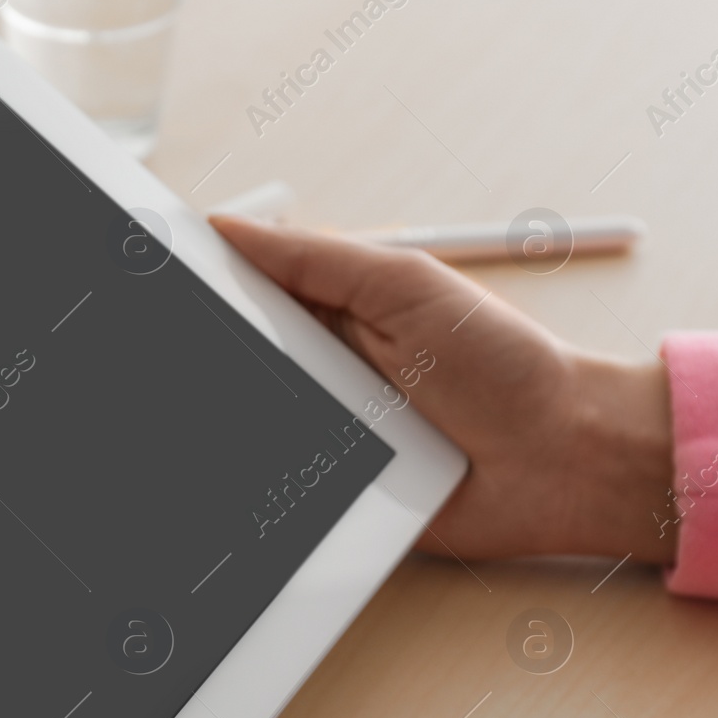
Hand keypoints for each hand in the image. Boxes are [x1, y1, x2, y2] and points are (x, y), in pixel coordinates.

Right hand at [208, 214, 675, 562]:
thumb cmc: (505, 364)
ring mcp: (325, 430)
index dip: (202, 285)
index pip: (246, 291)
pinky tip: (258, 464)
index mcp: (334, 310)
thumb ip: (316, 257)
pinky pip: (276, 485)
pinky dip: (259, 481)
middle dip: (204, 355)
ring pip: (246, 423)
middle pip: (233, 359)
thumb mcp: (406, 286)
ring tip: (224, 409)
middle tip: (168, 347)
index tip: (156, 274)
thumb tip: (229, 227)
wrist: (560, 461)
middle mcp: (323, 369)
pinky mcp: (333, 491)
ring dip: (232, 419)